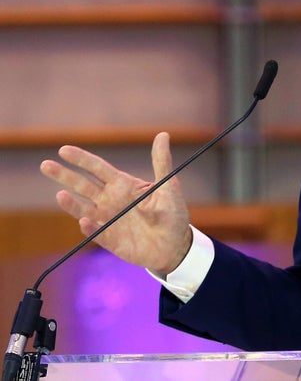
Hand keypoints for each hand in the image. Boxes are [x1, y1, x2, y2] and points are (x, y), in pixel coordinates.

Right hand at [40, 132, 191, 275]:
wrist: (175, 246)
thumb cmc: (173, 213)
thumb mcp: (168, 186)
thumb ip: (161, 163)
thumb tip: (162, 135)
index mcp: (123, 185)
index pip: (98, 168)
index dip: (81, 159)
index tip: (63, 150)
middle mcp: (111, 200)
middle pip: (83, 185)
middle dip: (65, 175)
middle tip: (45, 165)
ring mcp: (108, 220)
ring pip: (82, 208)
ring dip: (70, 203)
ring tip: (60, 195)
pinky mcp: (109, 239)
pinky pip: (95, 232)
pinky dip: (89, 227)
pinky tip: (84, 221)